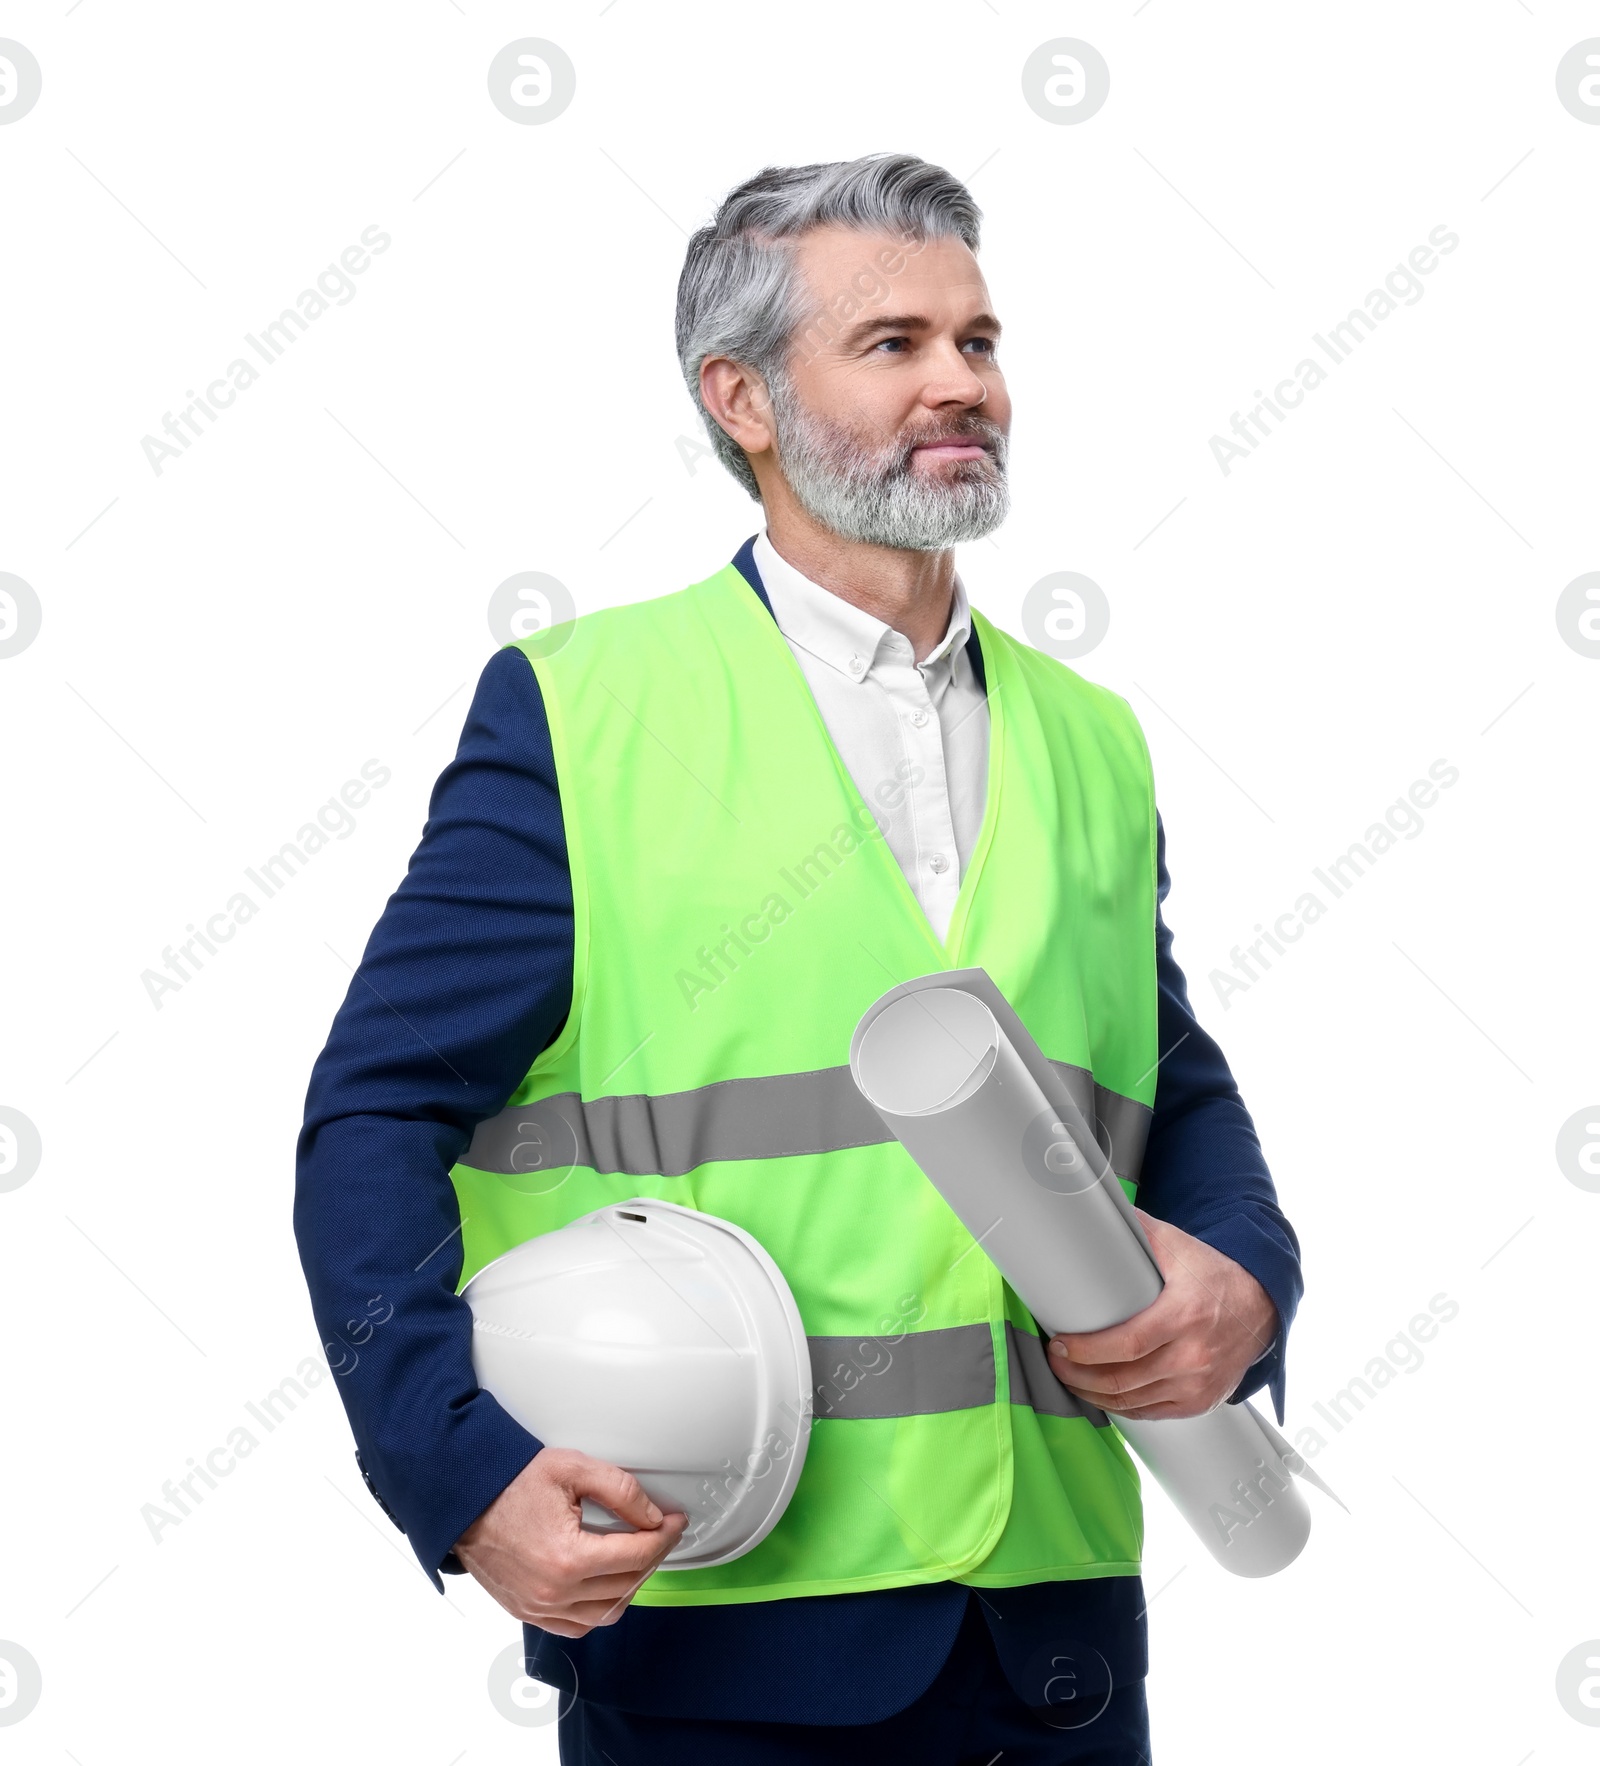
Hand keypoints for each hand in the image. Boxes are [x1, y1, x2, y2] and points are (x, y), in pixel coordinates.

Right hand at [453, 1446, 687, 1636]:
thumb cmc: (510, 1483)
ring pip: (606, 1612)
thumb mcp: (572, 1469)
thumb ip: (620, 1491)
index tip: (674, 1522)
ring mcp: (539, 1607)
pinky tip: (608, 1584)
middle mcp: (554, 1592)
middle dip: (652, 1556)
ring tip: (638, 1557)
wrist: (465, 1499)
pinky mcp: (527, 1611)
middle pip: (626, 1583)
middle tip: (660, 1533)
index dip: (664, 1537)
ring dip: (630, 1585)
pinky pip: (577, 1626)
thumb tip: (652, 1517)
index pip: (636, 1555)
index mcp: (568, 1558)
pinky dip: (600, 1609)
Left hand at [1046, 1208, 1278, 1419]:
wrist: (1260, 1306)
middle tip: (1055, 1361)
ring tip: (1070, 1377)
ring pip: (1133, 1402)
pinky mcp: (1201, 1401)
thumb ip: (1137, 1230)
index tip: (1060, 1345)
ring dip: (1094, 1394)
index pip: (1127, 1344)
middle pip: (1124, 1379)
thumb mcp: (1177, 1245)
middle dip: (1079, 1375)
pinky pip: (1152, 1413)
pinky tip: (1102, 1396)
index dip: (1087, 1351)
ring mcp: (1199, 1384)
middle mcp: (1194, 1356)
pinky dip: (1122, 1408)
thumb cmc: (1213, 1275)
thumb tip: (1095, 1209)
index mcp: (1185, 1315)